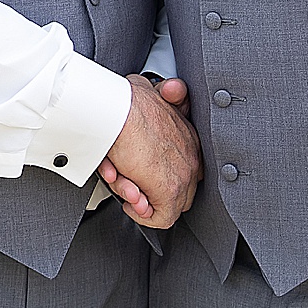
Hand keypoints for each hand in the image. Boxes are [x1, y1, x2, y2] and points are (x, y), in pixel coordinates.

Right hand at [97, 74, 200, 228]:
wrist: (116, 111)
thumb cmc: (125, 101)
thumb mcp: (152, 89)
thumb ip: (167, 93)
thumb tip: (174, 89)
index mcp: (188, 134)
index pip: (185, 166)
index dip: (161, 175)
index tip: (142, 175)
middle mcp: (191, 155)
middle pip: (180, 189)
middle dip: (153, 192)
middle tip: (132, 186)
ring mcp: (183, 174)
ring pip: (169, 203)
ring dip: (143, 200)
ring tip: (126, 187)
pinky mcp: (169, 190)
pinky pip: (161, 218)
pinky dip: (143, 216)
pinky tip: (129, 201)